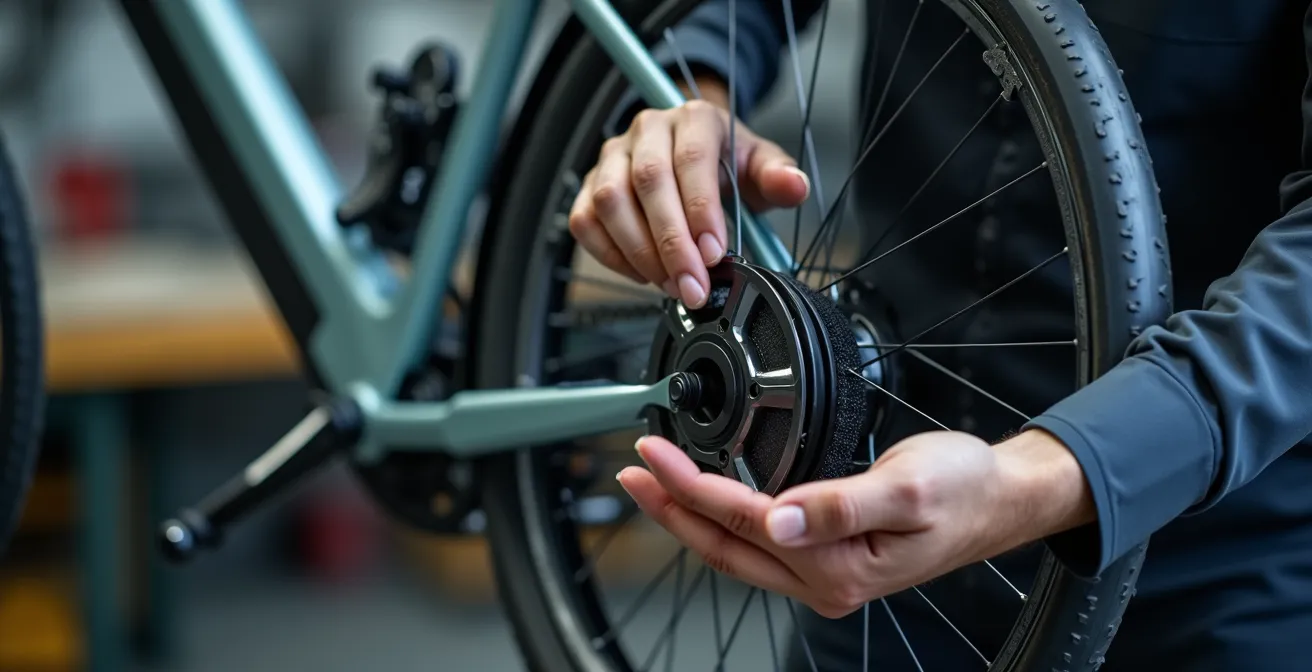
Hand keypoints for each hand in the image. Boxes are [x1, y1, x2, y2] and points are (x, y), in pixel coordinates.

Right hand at [568, 78, 809, 307]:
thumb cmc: (726, 164)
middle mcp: (648, 130)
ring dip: (640, 252)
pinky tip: (643, 274)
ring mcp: (613, 157)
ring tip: (672, 284)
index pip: (691, 160)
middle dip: (671, 243)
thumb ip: (778, 177)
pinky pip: (586, 221)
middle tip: (694, 285)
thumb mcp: (759, 167)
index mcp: (694, 119)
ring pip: (611, 202)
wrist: (695, 154)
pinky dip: (611, 255)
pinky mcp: (589, 185)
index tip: (714, 253)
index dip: (700, 211)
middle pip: (648, 182)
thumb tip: (794, 186)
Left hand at [617, 430, 1092, 617]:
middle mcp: (825, 580)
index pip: (743, 522)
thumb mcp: (906, 489)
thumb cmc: (964, 489)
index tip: (653, 454)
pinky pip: (760, 545)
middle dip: (670, 509)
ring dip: (690, 516)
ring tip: (656, 481)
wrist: (1002, 499)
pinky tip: (710, 497)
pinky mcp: (829, 559)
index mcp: (837, 566)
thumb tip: (777, 519)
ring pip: (737, 549)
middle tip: (632, 471)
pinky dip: (725, 519)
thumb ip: (837, 505)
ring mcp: (825, 574)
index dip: (690, 488)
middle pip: (724, 547)